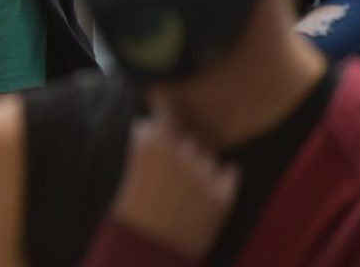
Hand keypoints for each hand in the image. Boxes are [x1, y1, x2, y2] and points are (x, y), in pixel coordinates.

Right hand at [112, 105, 237, 259]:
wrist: (150, 251)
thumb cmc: (133, 213)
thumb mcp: (130, 172)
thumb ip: (142, 145)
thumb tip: (146, 123)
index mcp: (152, 147)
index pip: (166, 113)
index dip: (167, 109)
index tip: (167, 107)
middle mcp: (180, 155)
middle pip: (188, 137)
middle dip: (182, 146)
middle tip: (173, 168)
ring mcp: (203, 175)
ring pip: (207, 154)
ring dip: (200, 163)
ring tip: (186, 187)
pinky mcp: (222, 195)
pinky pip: (229, 172)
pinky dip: (222, 177)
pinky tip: (207, 189)